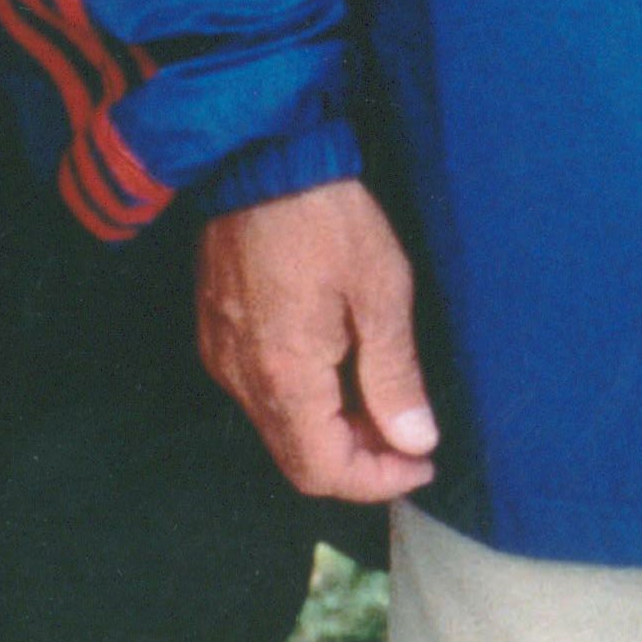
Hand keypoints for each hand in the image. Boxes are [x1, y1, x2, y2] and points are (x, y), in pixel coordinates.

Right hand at [198, 177, 438, 500]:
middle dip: (359, 461)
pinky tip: (345, 374)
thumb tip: (416, 440)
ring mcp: (223, 359)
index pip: (323, 470)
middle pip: (298, 458)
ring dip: (334, 432)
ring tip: (388, 404)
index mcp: (283, 375)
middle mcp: (242, 380)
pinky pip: (263, 394)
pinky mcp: (218, 335)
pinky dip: (307, 402)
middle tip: (412, 439)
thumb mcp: (381, 290)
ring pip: (280, 429)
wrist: (263, 160)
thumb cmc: (329, 217)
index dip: (376, 481)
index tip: (422, 464)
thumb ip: (395, 374)